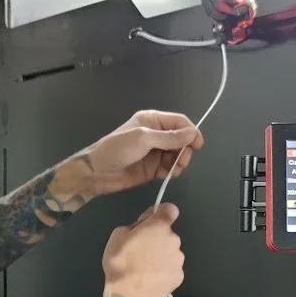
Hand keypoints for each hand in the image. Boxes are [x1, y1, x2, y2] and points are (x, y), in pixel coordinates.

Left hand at [80, 111, 203, 195]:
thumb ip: (169, 137)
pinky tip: (167, 175)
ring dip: (179, 162)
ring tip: (174, 170)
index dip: (191, 132)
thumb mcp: (144, 139)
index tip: (198, 146)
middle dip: (185, 150)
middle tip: (182, 161)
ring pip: (177, 155)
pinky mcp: (152, 169)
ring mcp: (154, 152)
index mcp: (152, 121)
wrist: (97, 172)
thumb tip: (193, 133)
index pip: (179, 122)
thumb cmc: (117, 149)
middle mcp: (156, 135)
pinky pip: (169, 168)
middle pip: (181, 140)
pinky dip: (171, 172)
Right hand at [101, 204, 184, 296]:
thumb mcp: (118, 235)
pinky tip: (150, 279)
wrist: (128, 296)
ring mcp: (179, 260)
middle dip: (157, 238)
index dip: (161, 214)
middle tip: (140, 251)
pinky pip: (171, 268)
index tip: (151, 222)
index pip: (170, 209)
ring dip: (161, 255)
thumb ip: (136, 225)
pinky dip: (164, 271)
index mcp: (160, 226)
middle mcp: (175, 240)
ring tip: (145, 268)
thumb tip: (145, 224)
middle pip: (168, 234)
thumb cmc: (120, 262)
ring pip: (171, 252)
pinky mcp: (179, 277)